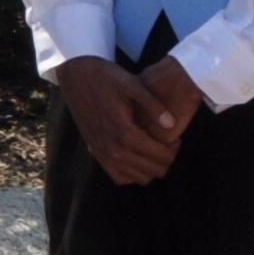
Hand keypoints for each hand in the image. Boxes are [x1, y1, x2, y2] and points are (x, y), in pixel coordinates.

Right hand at [57, 54, 194, 186]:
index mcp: (123, 131)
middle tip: (170, 145)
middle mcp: (112, 148)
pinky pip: (118, 177)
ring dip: (151, 169)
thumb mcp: (132, 84)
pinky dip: (132, 174)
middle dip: (165, 160)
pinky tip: (138, 159)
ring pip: (136, 177)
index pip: (157, 155)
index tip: (177, 140)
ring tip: (156, 151)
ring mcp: (102, 153)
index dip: (173, 151)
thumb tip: (172, 124)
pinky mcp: (95, 153)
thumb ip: (153, 104)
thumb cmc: (106, 78)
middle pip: (150, 169)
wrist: (76, 77)